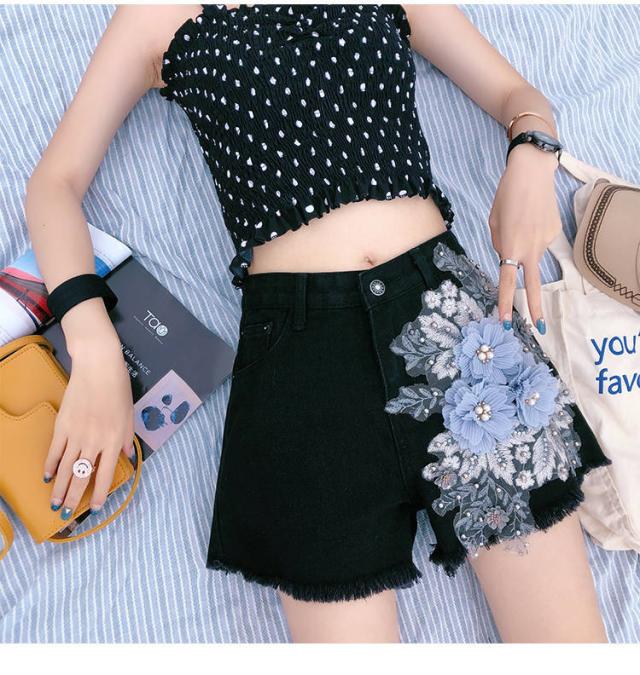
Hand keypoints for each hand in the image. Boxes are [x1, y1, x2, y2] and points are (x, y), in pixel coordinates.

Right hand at [43, 334, 134, 519]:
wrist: (98, 367)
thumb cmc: (118, 388)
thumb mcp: (129, 414)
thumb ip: (127, 438)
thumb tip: (127, 457)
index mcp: (114, 440)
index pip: (105, 474)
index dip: (99, 494)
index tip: (93, 508)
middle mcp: (95, 441)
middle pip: (82, 476)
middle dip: (74, 498)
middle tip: (67, 514)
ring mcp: (76, 434)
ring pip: (66, 468)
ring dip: (59, 488)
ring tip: (54, 503)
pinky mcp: (62, 425)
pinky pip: (54, 451)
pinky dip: (50, 466)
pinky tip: (48, 477)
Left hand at [488, 144, 561, 333]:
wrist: (532, 172)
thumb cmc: (507, 195)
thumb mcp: (493, 222)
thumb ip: (499, 244)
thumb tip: (508, 257)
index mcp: (510, 247)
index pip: (506, 281)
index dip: (504, 303)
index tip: (504, 321)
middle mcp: (530, 248)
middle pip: (533, 285)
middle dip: (535, 308)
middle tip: (540, 328)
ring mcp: (545, 241)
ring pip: (530, 255)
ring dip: (524, 247)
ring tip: (521, 218)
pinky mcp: (555, 232)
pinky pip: (537, 241)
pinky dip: (531, 233)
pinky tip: (531, 216)